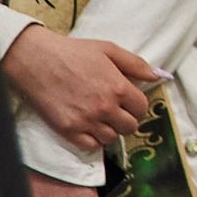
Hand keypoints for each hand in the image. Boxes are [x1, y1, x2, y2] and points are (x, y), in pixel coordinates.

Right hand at [0, 26, 161, 151]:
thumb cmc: (73, 52)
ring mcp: (86, 121)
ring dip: (110, 130)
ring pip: (111, 138)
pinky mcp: (68, 130)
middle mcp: (105, 107)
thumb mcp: (109, 50)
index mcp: (118, 87)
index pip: (142, 108)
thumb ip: (136, 64)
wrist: (36, 60)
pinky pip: (91, 146)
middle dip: (126, 119)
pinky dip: (92, 140)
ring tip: (101, 118)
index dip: (137, 105)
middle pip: (130, 127)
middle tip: (116, 111)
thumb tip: (160, 75)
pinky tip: (88, 127)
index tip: (129, 102)